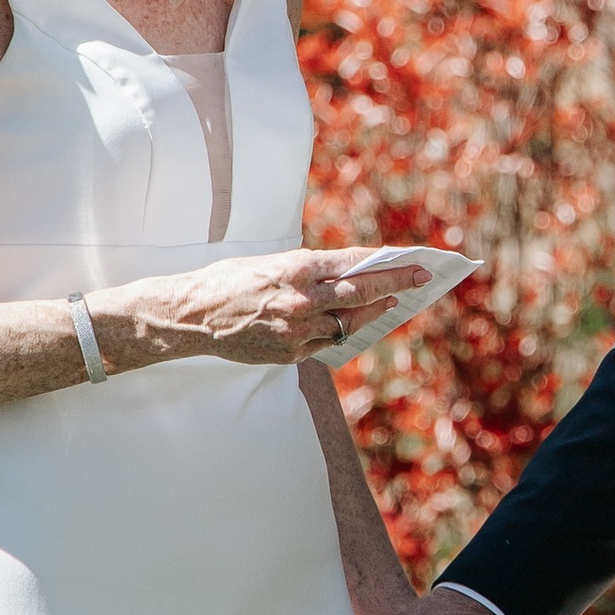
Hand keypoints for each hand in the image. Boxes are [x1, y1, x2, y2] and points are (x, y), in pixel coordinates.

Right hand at [105, 252, 431, 371]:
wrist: (192, 317)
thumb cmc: (228, 280)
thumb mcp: (269, 262)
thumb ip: (307, 269)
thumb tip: (346, 273)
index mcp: (294, 269)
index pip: (353, 265)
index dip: (388, 263)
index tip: (414, 260)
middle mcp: (300, 300)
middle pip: (360, 294)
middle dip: (396, 286)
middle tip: (422, 280)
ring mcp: (296, 331)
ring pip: (348, 324)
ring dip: (371, 313)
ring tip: (389, 304)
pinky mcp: (290, 353)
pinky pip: (325, 343)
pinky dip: (339, 332)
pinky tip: (350, 324)